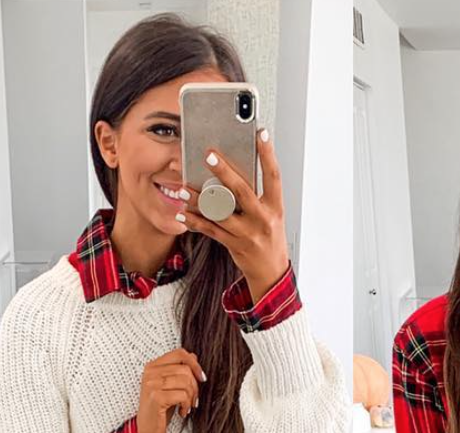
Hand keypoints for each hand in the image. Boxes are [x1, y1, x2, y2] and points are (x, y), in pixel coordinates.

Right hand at [136, 348, 205, 432]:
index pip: (179, 353)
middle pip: (185, 369)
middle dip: (194, 386)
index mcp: (152, 367)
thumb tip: (194, 357)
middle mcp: (150, 373)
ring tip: (186, 407)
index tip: (201, 378)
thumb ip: (178, 371)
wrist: (146, 431)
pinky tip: (181, 412)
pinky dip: (186, 405)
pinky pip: (183, 395)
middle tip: (192, 400)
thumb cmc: (158, 410)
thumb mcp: (170, 388)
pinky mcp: (156, 397)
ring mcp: (152, 384)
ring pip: (186, 382)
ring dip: (191, 397)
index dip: (194, 364)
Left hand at [177, 128, 289, 302]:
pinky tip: (183, 214)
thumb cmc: (269, 238)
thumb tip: (235, 171)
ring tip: (184, 187)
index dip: (268, 153)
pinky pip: (212, 231)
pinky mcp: (234, 245)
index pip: (273, 175)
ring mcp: (248, 234)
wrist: (271, 272)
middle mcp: (263, 219)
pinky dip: (196, 222)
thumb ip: (257, 195)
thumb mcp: (272, 214)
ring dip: (200, 199)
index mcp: (276, 207)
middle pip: (242, 191)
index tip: (260, 133)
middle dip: (224, 171)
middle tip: (208, 154)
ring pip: (221, 212)